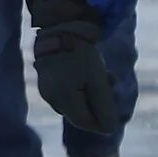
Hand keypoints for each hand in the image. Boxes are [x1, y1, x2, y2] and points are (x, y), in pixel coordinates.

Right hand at [30, 0, 120, 134]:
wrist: (58, 26)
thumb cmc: (80, 53)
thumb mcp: (98, 80)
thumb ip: (104, 108)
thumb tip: (109, 130)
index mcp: (63, 102)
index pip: (88, 124)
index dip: (104, 115)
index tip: (111, 94)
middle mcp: (52, 99)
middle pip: (82, 113)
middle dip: (99, 100)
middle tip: (110, 79)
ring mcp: (47, 90)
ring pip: (76, 101)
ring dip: (92, 91)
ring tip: (102, 71)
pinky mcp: (46, 80)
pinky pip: (67, 91)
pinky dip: (80, 84)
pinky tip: (89, 69)